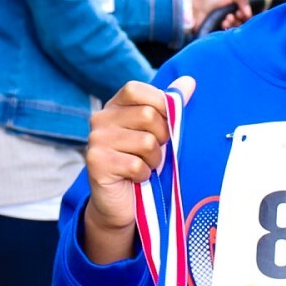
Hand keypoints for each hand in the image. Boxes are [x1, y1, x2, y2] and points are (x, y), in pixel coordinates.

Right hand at [81, 77, 187, 263]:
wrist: (121, 204)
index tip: (164, 125)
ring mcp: (96, 140)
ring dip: (154, 160)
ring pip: (147, 142)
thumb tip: (190, 81)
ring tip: (145, 167)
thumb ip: (171, 106)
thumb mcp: (159, 133)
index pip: (138, 90)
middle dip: (162, 139)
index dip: (159, 106)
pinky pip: (137, 165)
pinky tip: (136, 179)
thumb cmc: (142, 164)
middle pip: (149, 116)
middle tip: (154, 153)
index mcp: (115, 107)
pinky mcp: (96, 162)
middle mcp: (100, 119)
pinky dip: (144, 176)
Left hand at [183, 0, 251, 33]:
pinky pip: (231, 33)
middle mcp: (231, 15)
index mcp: (233, 6)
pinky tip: (223, 23)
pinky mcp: (222, 32)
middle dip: (240, 18)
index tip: (242, 12)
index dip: (247, 13)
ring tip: (226, 19)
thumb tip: (249, 13)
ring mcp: (226, 24)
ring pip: (238, 27)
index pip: (247, 13)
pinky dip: (229, 28)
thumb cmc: (210, 0)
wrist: (195, 10)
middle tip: (235, 15)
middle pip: (244, 21)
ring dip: (234, 22)